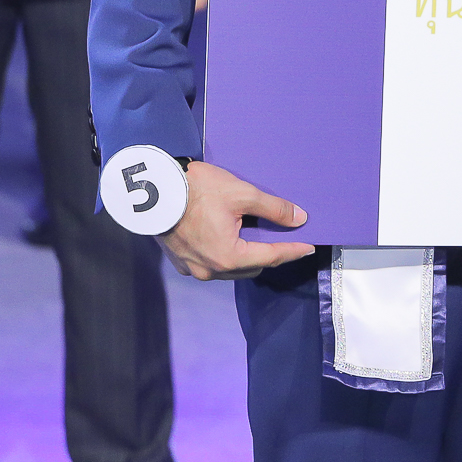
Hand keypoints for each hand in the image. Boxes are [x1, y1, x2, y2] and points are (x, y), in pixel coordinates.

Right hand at [160, 161, 314, 280]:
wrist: (154, 190)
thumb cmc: (198, 190)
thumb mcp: (243, 194)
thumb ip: (274, 209)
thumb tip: (299, 219)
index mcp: (228, 257)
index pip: (271, 256)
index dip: (293, 251)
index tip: (308, 248)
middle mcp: (210, 270)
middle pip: (252, 266)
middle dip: (269, 254)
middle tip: (282, 237)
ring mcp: (193, 268)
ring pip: (231, 268)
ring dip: (246, 255)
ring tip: (256, 237)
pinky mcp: (180, 261)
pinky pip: (211, 264)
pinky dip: (225, 254)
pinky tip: (228, 237)